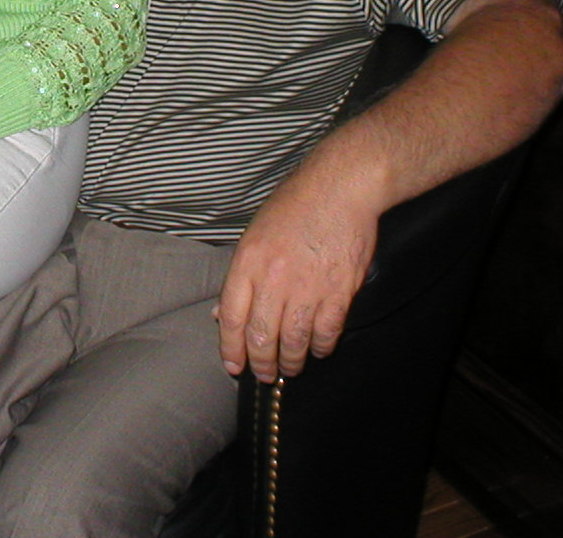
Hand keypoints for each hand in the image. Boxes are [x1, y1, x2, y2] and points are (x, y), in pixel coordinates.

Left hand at [215, 171, 378, 381]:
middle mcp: (275, 278)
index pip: (232, 317)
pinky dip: (321, 347)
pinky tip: (318, 349)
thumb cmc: (295, 206)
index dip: (230, 348)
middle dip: (261, 363)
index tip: (234, 365)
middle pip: (261, 336)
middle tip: (264, 374)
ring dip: (290, 361)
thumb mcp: (255, 234)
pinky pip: (327, 331)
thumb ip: (240, 276)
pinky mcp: (339, 291)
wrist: (340, 188)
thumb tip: (222, 313)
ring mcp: (308, 286)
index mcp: (248, 262)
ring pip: (293, 341)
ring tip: (290, 368)